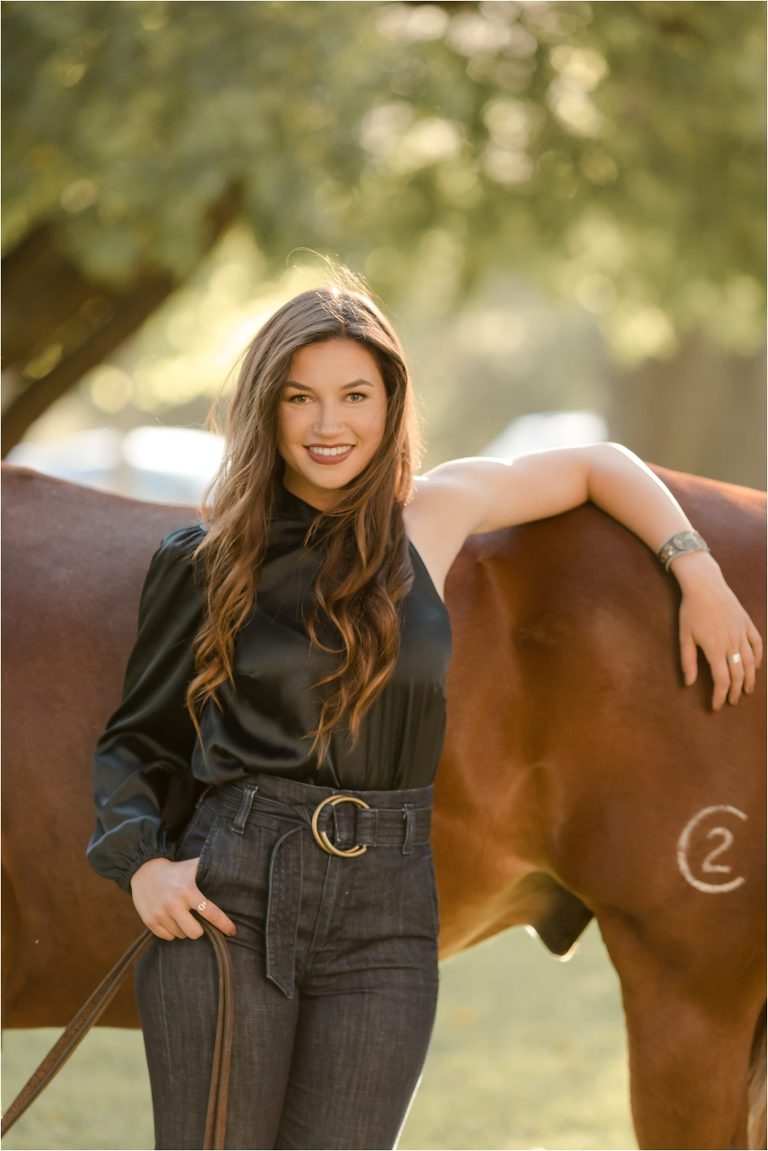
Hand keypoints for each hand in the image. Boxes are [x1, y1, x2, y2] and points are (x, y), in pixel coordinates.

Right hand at [130, 857, 236, 940]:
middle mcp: (174, 904)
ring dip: (184, 930)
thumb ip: (210, 868)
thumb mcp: (192, 866)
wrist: (144, 870)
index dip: (224, 924)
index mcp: (188, 891)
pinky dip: (172, 932)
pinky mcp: (149, 921)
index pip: (210, 912)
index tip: (232, 931)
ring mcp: (160, 913)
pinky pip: (166, 937)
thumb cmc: (175, 870)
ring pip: (180, 935)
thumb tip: (233, 865)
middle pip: (195, 933)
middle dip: (199, 930)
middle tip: (198, 921)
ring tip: (182, 917)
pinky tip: (172, 920)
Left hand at [674, 553, 762, 708]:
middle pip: (738, 675)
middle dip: (735, 692)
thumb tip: (688, 683)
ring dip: (750, 679)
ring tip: (747, 690)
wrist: (705, 585)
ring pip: (751, 662)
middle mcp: (731, 644)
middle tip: (732, 701)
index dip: (719, 696)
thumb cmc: (691, 611)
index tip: (716, 706)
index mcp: (714, 649)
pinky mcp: (747, 624)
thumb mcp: (684, 636)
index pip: (721, 680)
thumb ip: (688, 660)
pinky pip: (758, 644)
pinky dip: (759, 658)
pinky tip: (756, 667)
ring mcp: (742, 633)